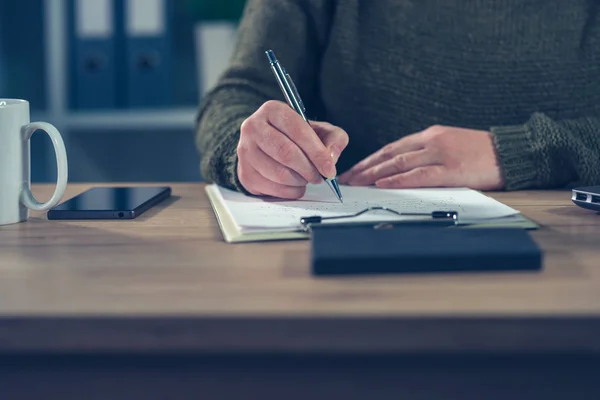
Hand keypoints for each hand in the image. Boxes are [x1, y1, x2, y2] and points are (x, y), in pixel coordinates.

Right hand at [237, 100, 348, 198]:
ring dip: (299, 181)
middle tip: (319, 177)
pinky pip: (271, 188)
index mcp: (273, 110)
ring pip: (278, 173)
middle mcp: (253, 128)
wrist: (270, 146)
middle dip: (308, 169)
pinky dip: (289, 191)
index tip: (330, 169)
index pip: (297, 131)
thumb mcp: (321, 131)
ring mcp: (245, 151)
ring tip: (306, 178)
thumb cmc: (298, 137)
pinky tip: (295, 184)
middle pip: (285, 153)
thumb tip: (330, 158)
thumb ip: (334, 139)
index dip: (316, 153)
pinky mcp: (245, 173)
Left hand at [338, 125, 503, 189]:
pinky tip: (382, 184)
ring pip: (399, 163)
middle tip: (347, 178)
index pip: (392, 147)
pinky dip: (398, 180)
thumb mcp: (451, 145)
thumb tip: (403, 168)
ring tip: (356, 183)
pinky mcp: (451, 169)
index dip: (371, 159)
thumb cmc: (482, 152)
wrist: (511, 152)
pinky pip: (418, 175)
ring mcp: (440, 154)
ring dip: (374, 174)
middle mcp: (431, 141)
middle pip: (390, 154)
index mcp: (430, 135)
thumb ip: (428, 153)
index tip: (354, 169)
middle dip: (365, 167)